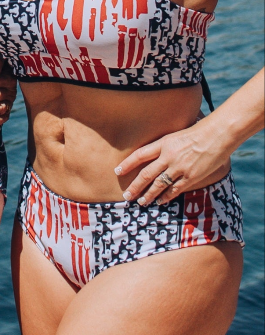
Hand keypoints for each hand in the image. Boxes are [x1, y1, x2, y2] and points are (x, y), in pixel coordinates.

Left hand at [115, 119, 229, 206]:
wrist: (216, 136)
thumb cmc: (195, 133)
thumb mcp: (173, 135)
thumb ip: (162, 146)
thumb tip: (150, 154)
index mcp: (162, 144)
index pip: (139, 155)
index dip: (127, 164)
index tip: (117, 172)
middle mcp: (168, 157)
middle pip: (146, 174)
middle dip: (135, 187)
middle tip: (126, 196)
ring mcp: (179, 168)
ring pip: (159, 185)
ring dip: (148, 195)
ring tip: (141, 201)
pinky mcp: (191, 177)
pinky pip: (175, 189)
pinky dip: (166, 196)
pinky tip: (160, 201)